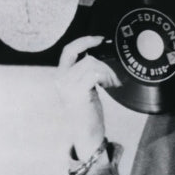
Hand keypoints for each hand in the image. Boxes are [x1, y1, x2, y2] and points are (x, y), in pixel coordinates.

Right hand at [56, 36, 121, 158]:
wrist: (87, 134)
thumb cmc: (88, 112)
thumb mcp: (84, 88)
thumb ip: (84, 72)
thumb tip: (96, 54)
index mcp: (60, 77)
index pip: (69, 50)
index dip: (84, 41)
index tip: (100, 39)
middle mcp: (60, 80)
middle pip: (86, 58)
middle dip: (105, 65)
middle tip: (114, 77)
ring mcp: (67, 87)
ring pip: (93, 65)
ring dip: (108, 73)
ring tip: (112, 84)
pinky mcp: (77, 94)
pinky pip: (95, 74)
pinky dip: (107, 78)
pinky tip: (110, 87)